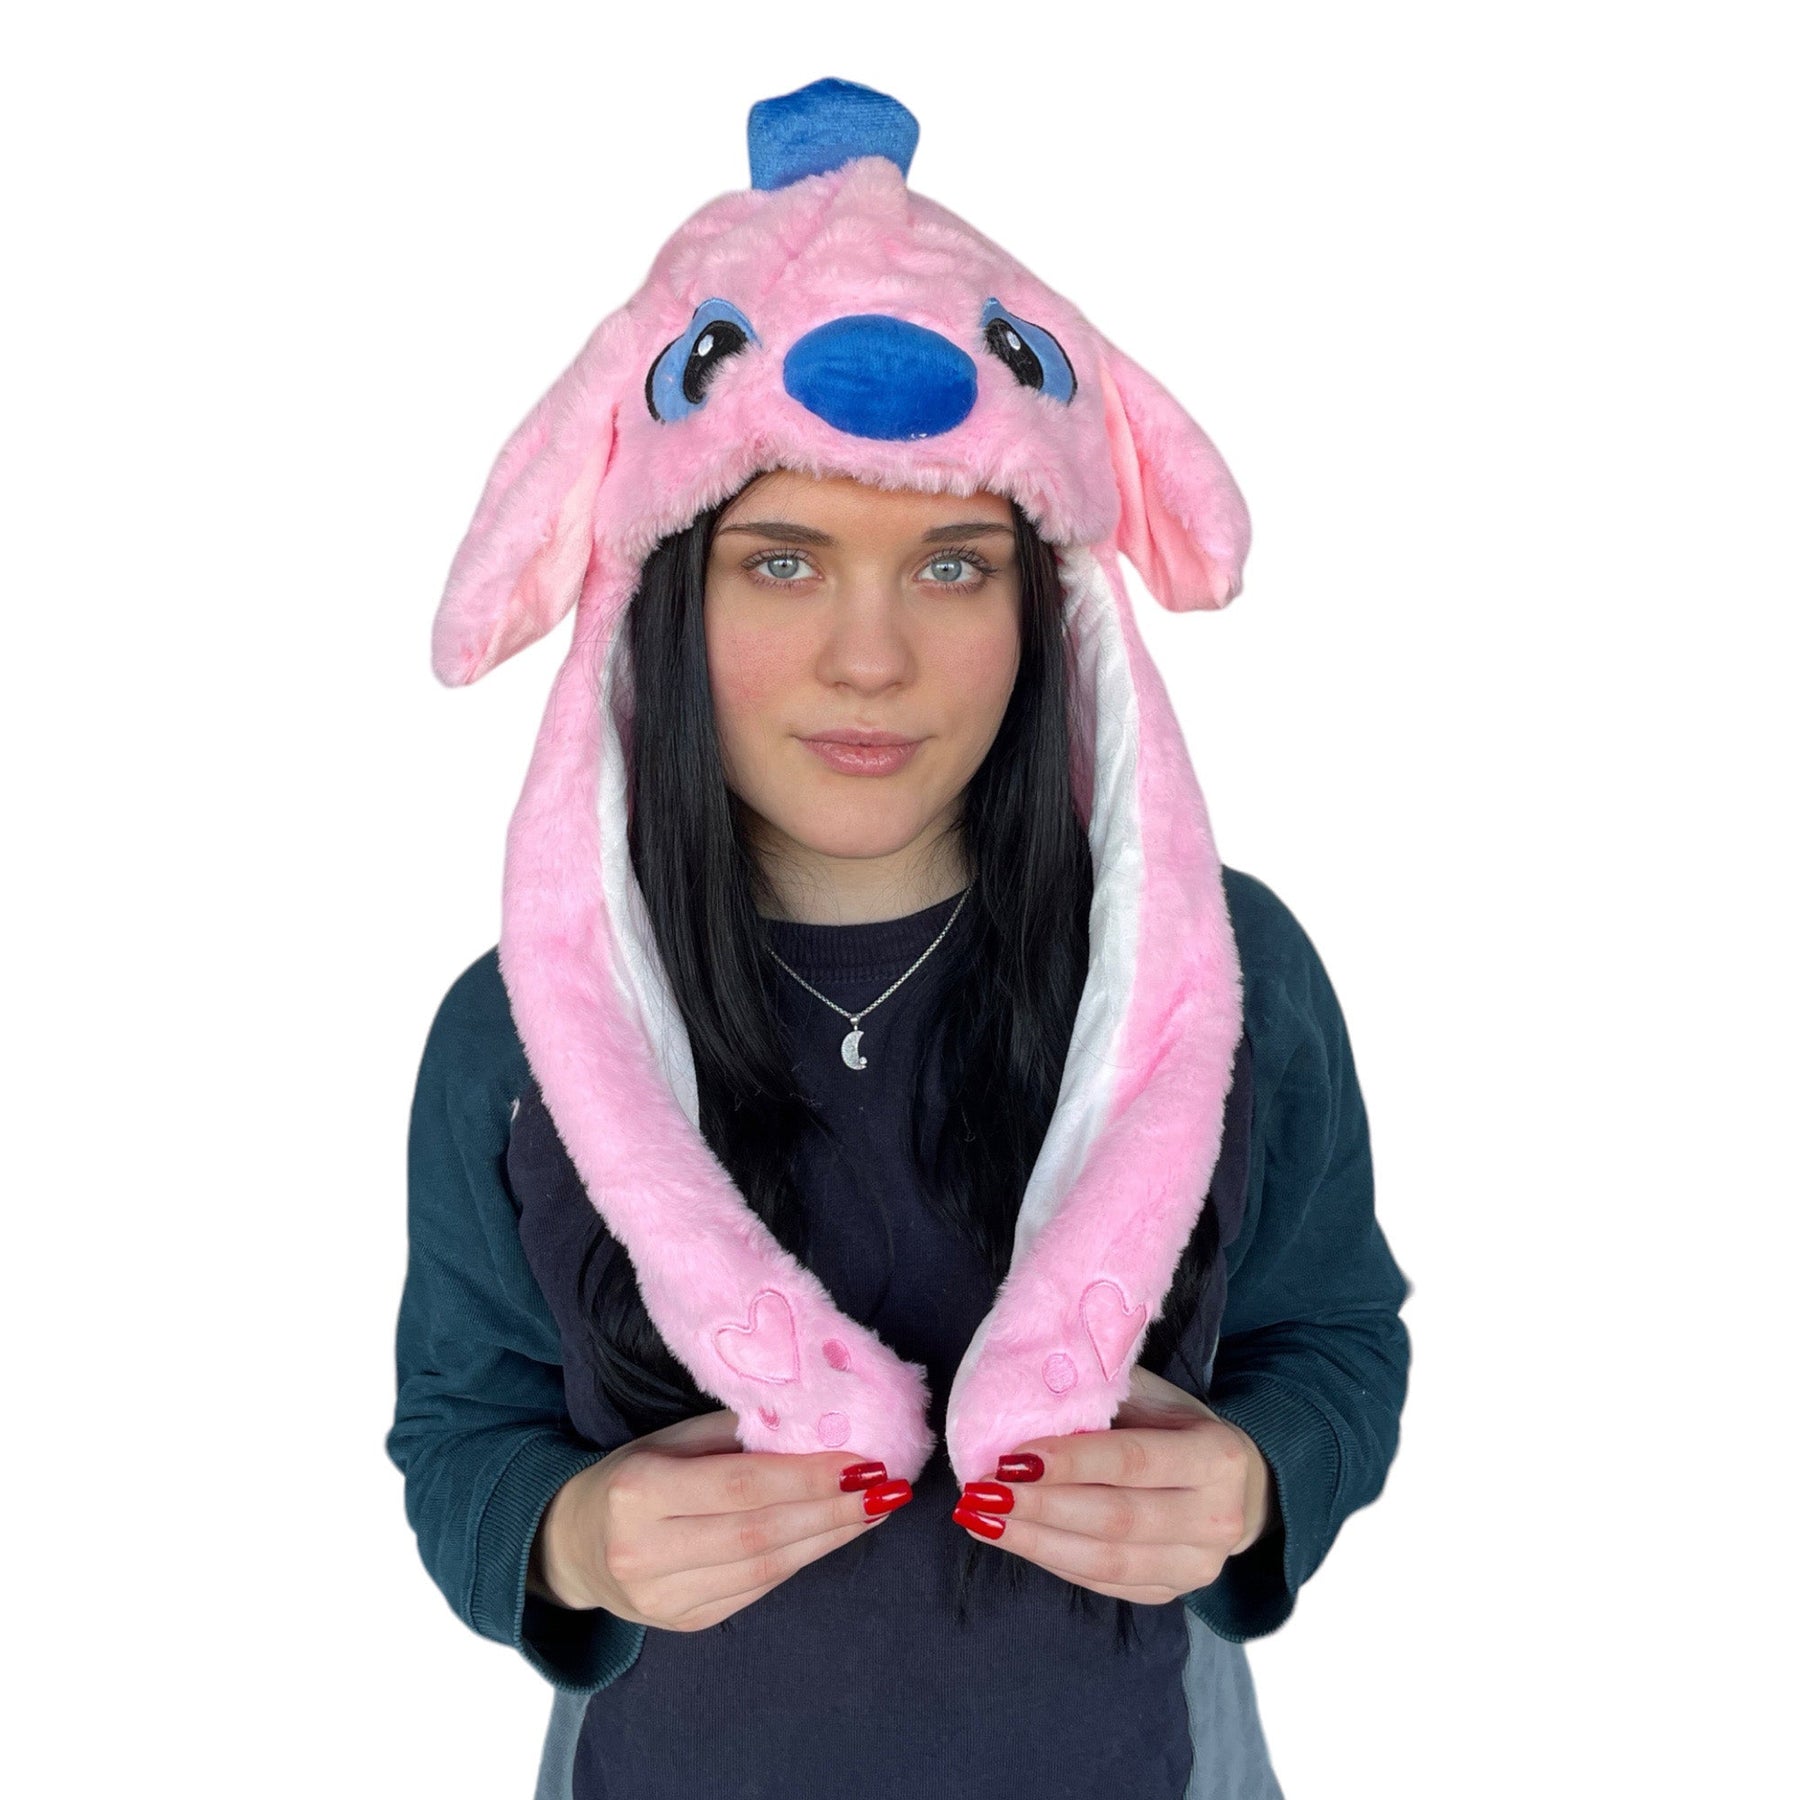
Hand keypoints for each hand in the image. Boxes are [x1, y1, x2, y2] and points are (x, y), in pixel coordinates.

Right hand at [529, 1408, 910, 1631]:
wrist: (571, 1543)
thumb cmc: (631, 1474)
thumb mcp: (669, 1438)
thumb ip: (735, 1433)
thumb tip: (816, 1425)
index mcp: (639, 1492)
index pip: (740, 1486)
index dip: (807, 1478)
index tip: (863, 1462)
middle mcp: (646, 1552)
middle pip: (759, 1533)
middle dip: (832, 1512)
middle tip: (886, 1488)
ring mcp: (663, 1599)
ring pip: (764, 1569)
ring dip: (828, 1539)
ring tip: (872, 1510)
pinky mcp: (683, 1623)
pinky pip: (755, 1589)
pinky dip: (800, 1560)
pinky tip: (830, 1535)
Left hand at [949, 1364, 1271, 1603]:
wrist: (1239, 1484)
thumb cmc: (1177, 1425)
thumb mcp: (1154, 1394)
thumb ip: (1101, 1395)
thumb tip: (1025, 1397)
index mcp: (1216, 1457)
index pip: (1133, 1462)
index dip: (1070, 1462)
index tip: (1010, 1457)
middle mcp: (1217, 1519)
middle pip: (1115, 1519)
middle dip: (1040, 1507)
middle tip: (981, 1492)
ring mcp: (1197, 1566)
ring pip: (1105, 1562)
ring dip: (1035, 1541)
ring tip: (982, 1518)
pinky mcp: (1171, 1592)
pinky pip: (1102, 1583)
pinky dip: (1052, 1560)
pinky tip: (1014, 1538)